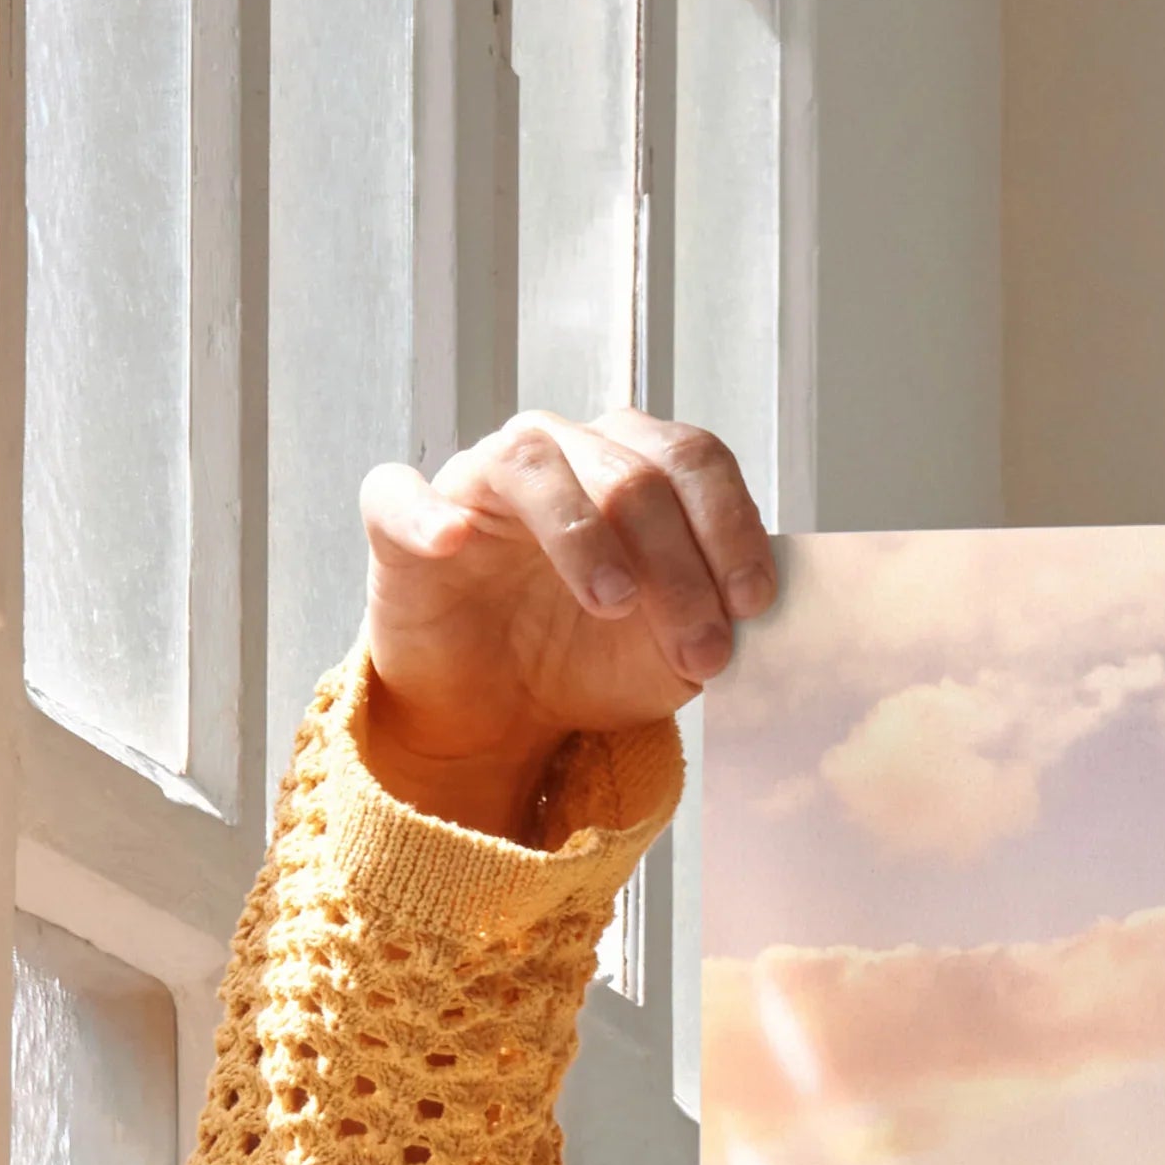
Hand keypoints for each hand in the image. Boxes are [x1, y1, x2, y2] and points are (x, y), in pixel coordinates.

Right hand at [355, 411, 775, 839]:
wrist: (503, 711)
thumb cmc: (592, 659)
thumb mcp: (675, 651)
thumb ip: (718, 619)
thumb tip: (765, 612)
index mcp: (635, 469)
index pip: (694, 460)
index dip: (730, 526)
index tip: (752, 604)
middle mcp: (562, 454)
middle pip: (630, 473)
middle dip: (679, 566)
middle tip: (700, 650)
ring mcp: (480, 481)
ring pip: (533, 464)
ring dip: (584, 533)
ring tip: (613, 603)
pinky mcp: (403, 522)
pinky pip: (400, 495)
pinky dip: (426, 513)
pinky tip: (453, 542)